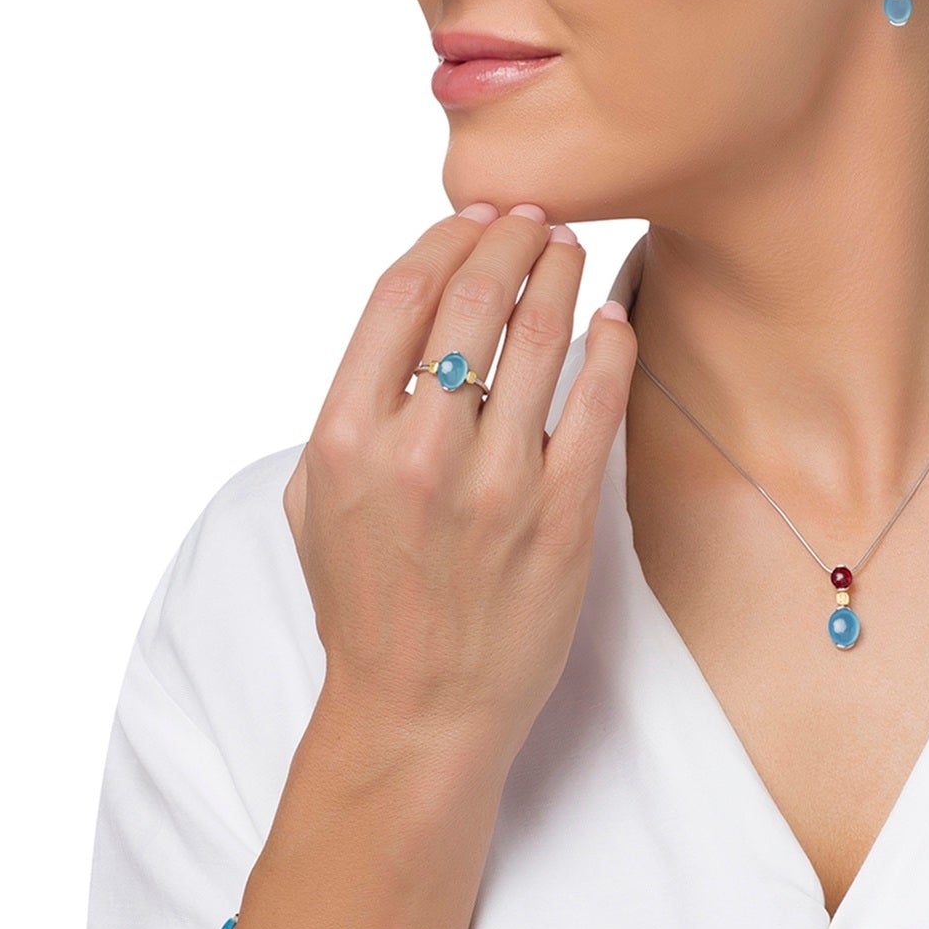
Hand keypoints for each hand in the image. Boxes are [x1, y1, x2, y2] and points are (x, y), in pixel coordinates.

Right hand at [281, 203, 635, 765]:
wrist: (419, 709)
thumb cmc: (365, 603)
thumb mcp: (316, 499)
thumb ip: (350, 409)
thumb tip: (403, 322)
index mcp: (346, 439)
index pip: (400, 297)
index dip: (443, 241)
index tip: (472, 220)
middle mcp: (418, 453)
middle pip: (473, 300)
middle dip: (508, 240)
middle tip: (532, 219)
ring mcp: (495, 484)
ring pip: (541, 338)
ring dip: (560, 274)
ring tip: (571, 247)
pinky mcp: (561, 515)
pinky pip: (597, 403)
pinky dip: (610, 346)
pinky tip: (612, 318)